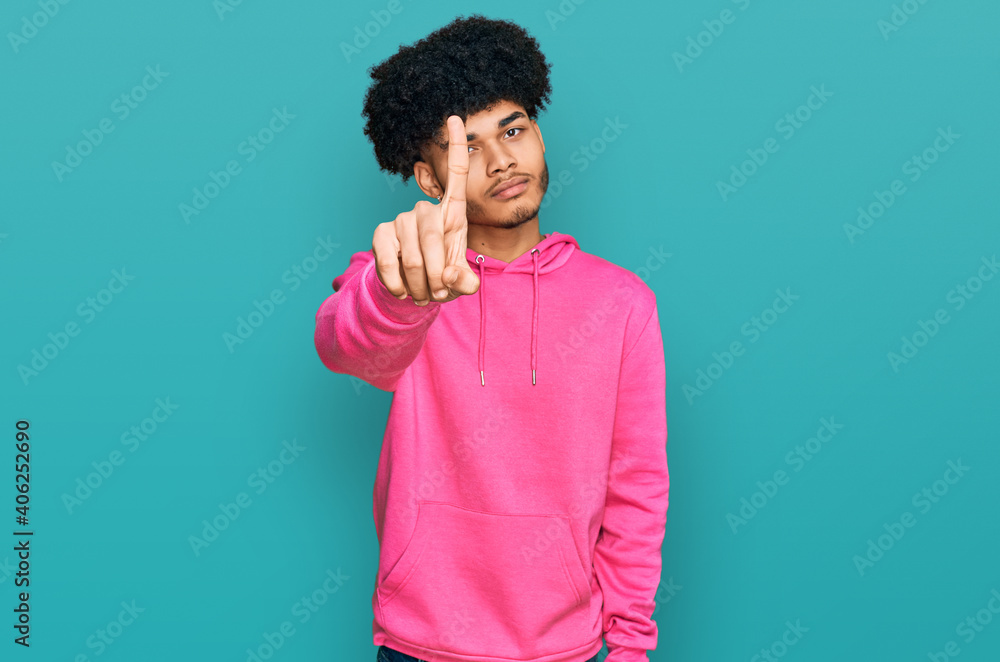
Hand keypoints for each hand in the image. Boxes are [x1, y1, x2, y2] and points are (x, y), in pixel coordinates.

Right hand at [372, 115, 480, 305]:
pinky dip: (399, 285)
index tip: (456, 117)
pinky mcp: (381, 234)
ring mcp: (400, 220)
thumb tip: (452, 278)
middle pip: (434, 238)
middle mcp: (425, 210)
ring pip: (414, 258)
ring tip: (423, 292)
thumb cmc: (442, 277)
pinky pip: (390, 262)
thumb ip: (465, 282)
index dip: (457, 146)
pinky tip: (403, 290)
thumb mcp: (461, 280)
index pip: (456, 174)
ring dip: (421, 286)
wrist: (412, 289)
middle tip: (439, 293)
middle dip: (438, 276)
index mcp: (452, 213)